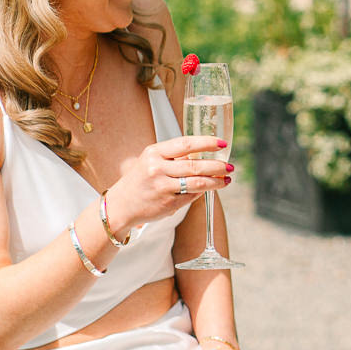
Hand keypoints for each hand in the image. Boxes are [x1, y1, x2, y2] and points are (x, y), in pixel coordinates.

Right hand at [105, 135, 231, 229]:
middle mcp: (157, 169)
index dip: (207, 143)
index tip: (222, 144)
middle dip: (217, 166)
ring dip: (216, 181)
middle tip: (230, 166)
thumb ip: (173, 156)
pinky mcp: (168, 204)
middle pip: (195, 165)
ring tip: (227, 179)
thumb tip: (205, 153)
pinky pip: (192, 196)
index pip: (186, 144)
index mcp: (154, 153)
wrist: (120, 206)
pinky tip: (210, 189)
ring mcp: (163, 187)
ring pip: (198, 183)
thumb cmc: (140, 180)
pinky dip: (203, 192)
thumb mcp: (151, 160)